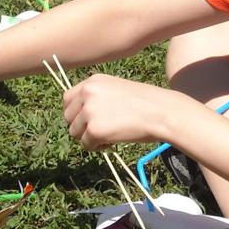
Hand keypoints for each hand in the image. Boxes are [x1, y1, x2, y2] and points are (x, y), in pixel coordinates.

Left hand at [61, 73, 175, 150]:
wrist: (161, 112)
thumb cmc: (146, 103)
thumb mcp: (117, 89)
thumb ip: (97, 97)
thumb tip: (81, 115)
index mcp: (93, 81)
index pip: (67, 99)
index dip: (75, 112)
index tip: (86, 120)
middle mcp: (87, 93)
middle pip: (67, 116)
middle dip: (80, 126)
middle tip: (99, 131)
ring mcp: (89, 111)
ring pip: (74, 132)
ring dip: (88, 138)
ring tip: (108, 137)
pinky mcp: (94, 130)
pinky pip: (86, 145)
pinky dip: (97, 147)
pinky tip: (113, 142)